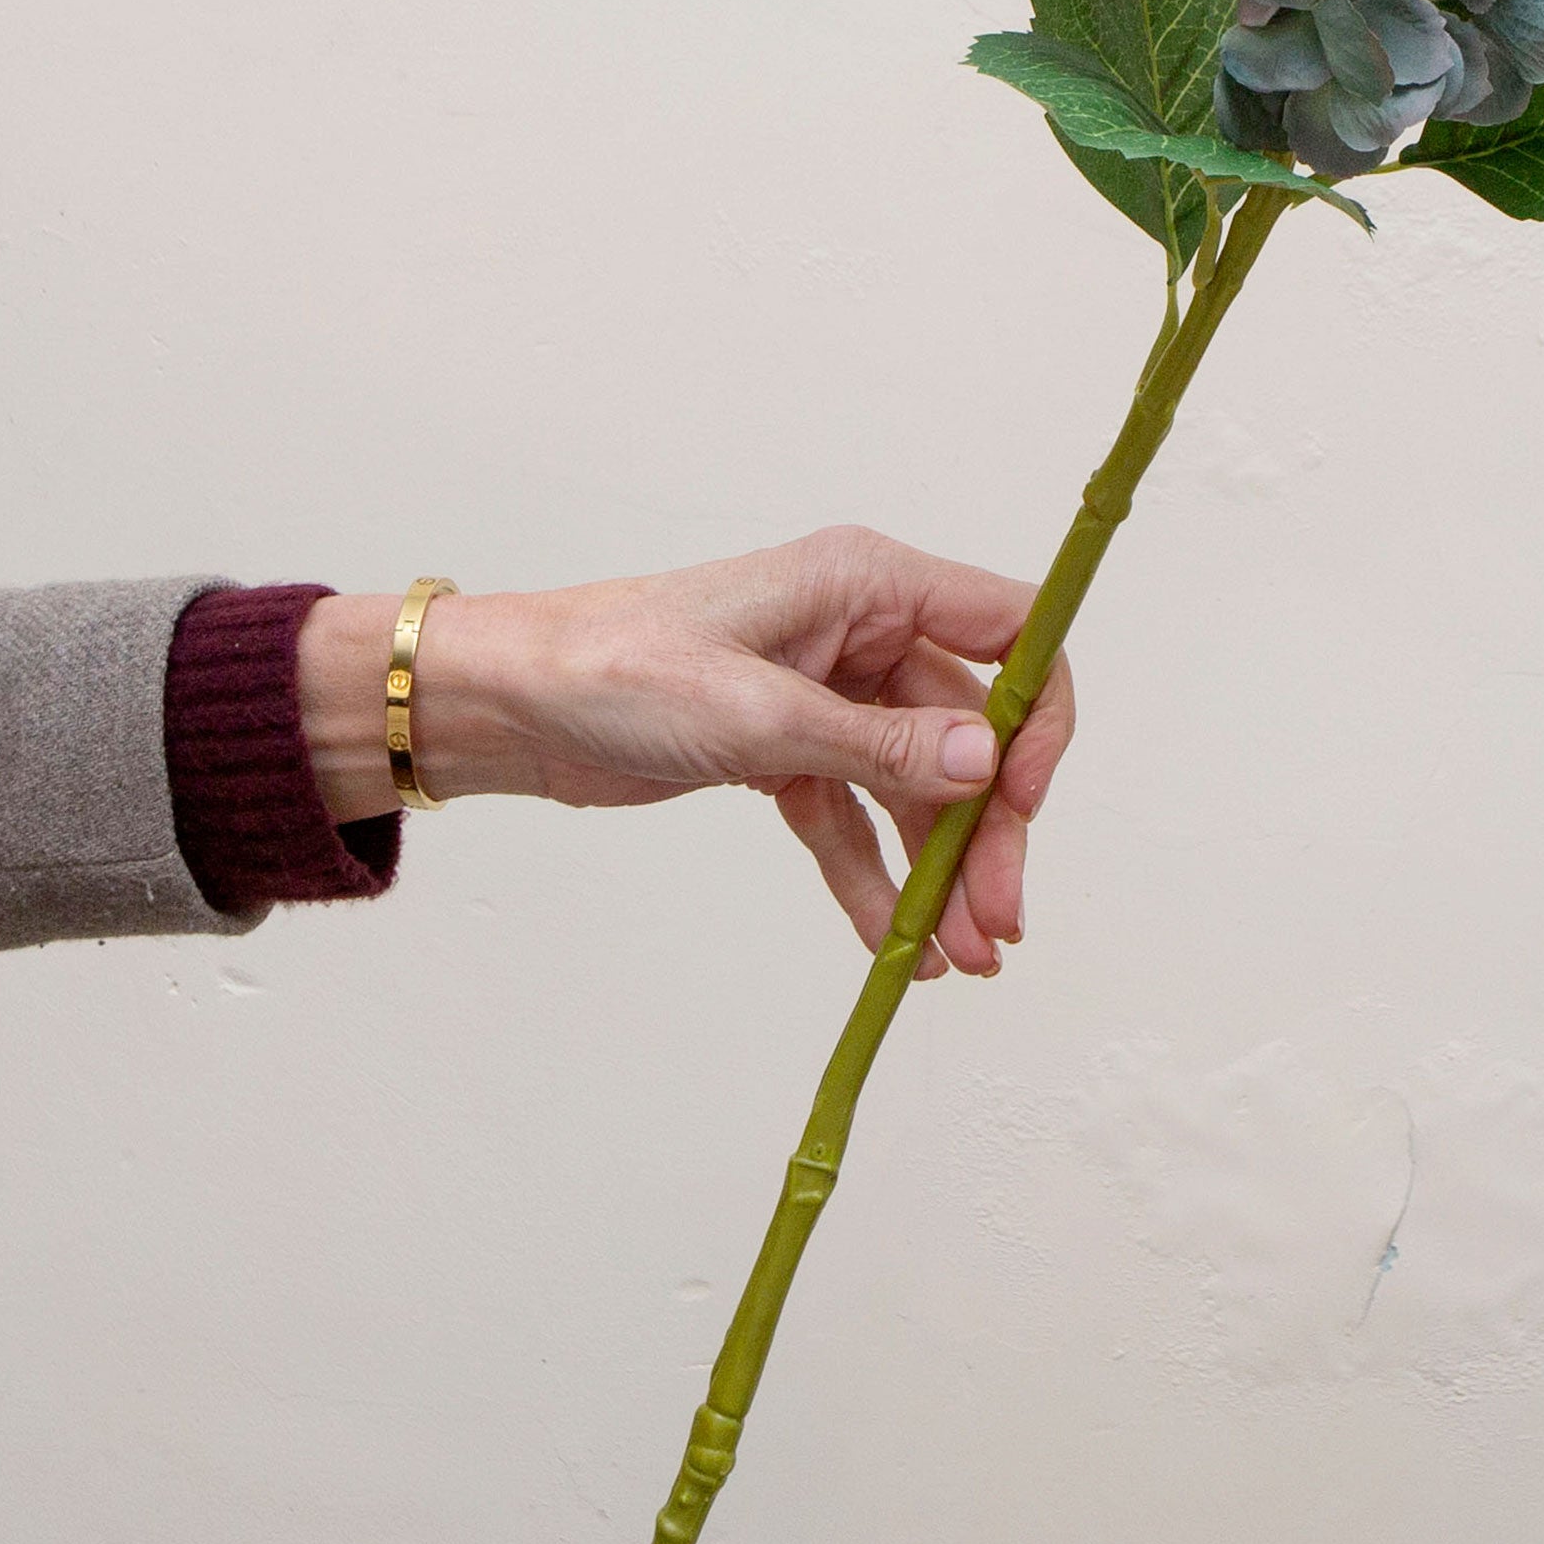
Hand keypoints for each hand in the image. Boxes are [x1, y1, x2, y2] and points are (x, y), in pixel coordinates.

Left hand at [297, 530, 1071, 976]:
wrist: (507, 705)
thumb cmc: (612, 669)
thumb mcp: (754, 712)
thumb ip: (877, 744)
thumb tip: (984, 763)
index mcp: (866, 583)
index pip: (1009, 632)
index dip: (1036, 716)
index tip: (1024, 803)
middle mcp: (859, 631)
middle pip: (969, 731)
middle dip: (987, 829)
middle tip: (994, 925)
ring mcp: (825, 693)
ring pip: (916, 785)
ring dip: (940, 869)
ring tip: (958, 959)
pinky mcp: (784, 748)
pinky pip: (854, 816)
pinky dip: (875, 878)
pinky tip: (892, 945)